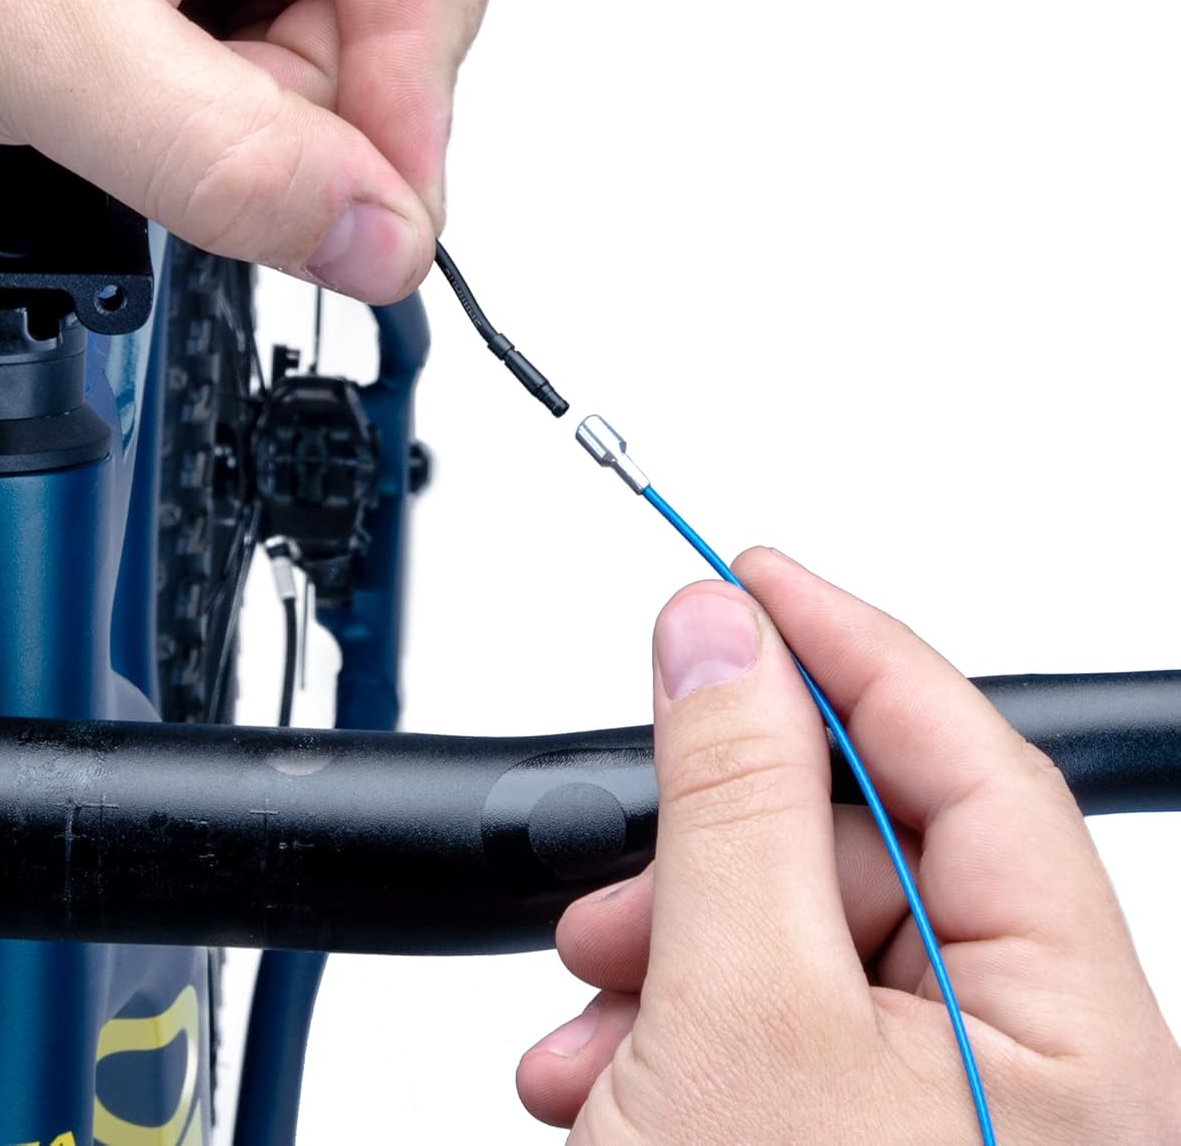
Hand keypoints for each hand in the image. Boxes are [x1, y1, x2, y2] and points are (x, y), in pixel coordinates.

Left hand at [0, 0, 511, 299]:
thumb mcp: (47, 43)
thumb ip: (232, 160)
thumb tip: (380, 242)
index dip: (420, 74)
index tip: (382, 203)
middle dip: (315, 115)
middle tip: (229, 176)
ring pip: (314, 46)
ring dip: (249, 130)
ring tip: (119, 119)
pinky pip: (240, 67)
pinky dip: (203, 128)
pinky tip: (115, 116)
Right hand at [517, 548, 1180, 1142]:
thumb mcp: (736, 1012)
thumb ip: (727, 797)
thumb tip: (719, 634)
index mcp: (1078, 1045)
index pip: (970, 765)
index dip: (852, 649)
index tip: (752, 577)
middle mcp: (1026, 1082)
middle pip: (868, 858)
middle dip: (718, 839)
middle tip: (626, 841)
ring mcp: (929, 1124)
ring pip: (793, 945)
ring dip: (668, 943)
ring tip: (589, 994)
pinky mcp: (836, 1145)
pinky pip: (756, 1027)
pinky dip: (663, 1021)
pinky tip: (593, 1066)